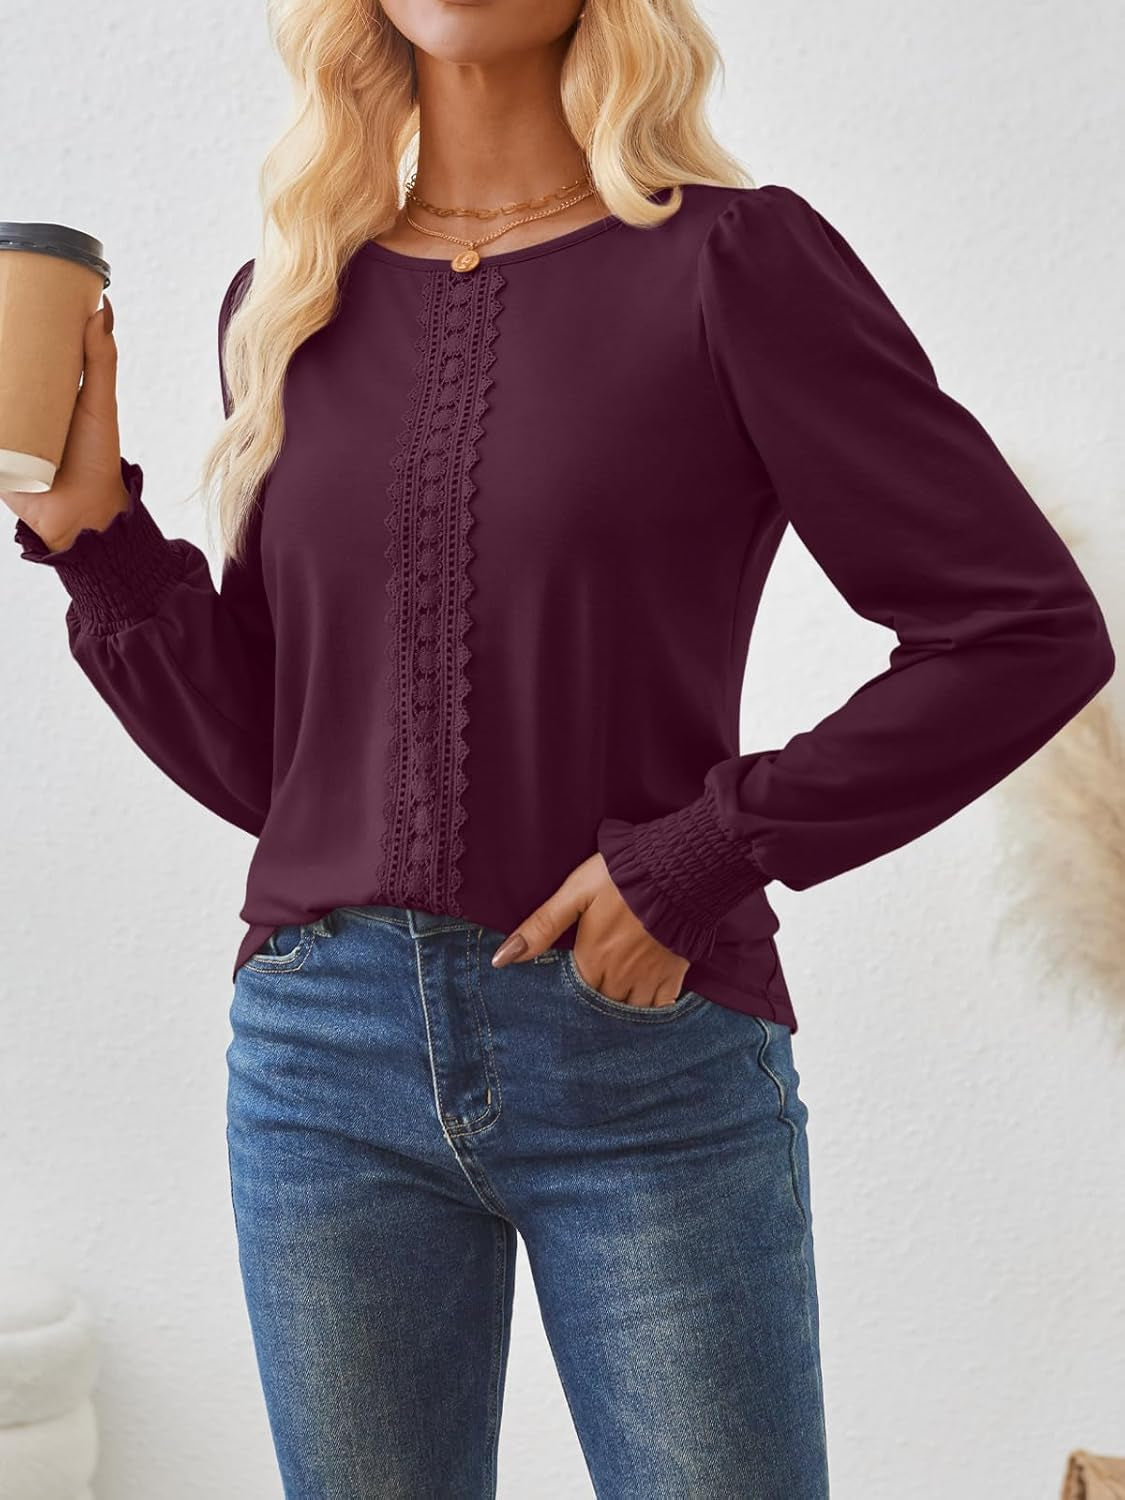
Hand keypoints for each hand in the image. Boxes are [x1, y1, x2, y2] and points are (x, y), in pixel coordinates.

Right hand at [0, 298, 129, 550]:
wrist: (80, 514)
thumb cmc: (97, 460)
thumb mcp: (99, 405)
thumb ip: (100, 362)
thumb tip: (102, 309)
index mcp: (46, 385)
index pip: (25, 345)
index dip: (13, 320)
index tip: (6, 284)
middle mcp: (21, 400)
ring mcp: (3, 422)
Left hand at [491, 853, 690, 1008]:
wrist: (678, 867)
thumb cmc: (621, 876)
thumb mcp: (574, 894)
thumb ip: (541, 927)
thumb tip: (501, 959)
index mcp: (592, 959)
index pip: (574, 993)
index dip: (570, 992)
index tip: (571, 986)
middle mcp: (618, 976)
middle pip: (601, 1004)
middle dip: (595, 1001)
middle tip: (594, 993)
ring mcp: (648, 978)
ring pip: (630, 1010)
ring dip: (622, 1007)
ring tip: (617, 996)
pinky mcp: (674, 972)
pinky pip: (662, 1006)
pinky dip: (653, 1009)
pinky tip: (647, 1000)